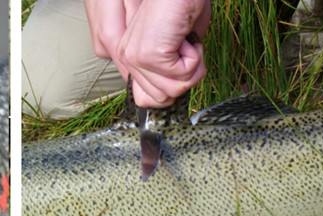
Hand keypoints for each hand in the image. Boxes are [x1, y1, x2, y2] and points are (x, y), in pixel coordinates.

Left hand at [86, 0, 210, 107]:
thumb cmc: (184, 7)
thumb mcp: (177, 49)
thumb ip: (170, 75)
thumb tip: (171, 97)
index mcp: (130, 57)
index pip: (146, 100)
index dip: (173, 87)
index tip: (181, 64)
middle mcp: (127, 58)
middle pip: (163, 98)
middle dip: (186, 76)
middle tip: (185, 48)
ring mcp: (136, 57)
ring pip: (174, 89)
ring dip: (192, 66)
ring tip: (184, 41)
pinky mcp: (149, 55)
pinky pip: (183, 76)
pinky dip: (195, 58)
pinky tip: (185, 37)